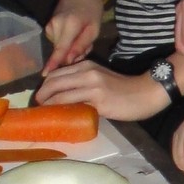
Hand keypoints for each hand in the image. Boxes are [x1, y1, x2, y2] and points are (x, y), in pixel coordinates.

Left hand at [38, 59, 167, 121]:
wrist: (146, 93)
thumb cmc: (125, 89)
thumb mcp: (101, 78)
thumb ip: (84, 82)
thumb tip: (66, 96)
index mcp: (86, 66)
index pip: (57, 73)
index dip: (44, 86)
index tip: (40, 97)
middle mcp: (86, 72)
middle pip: (54, 82)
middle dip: (41, 95)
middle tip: (37, 107)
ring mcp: (92, 86)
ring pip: (60, 94)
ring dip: (47, 105)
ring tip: (43, 114)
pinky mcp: (98, 101)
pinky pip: (73, 106)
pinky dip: (62, 112)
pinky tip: (59, 118)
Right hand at [44, 0, 103, 71]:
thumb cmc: (91, 8)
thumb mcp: (94, 28)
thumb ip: (81, 45)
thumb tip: (69, 61)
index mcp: (69, 26)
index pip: (60, 49)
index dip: (54, 63)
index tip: (45, 75)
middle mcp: (55, 26)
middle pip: (61, 51)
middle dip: (73, 55)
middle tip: (87, 46)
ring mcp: (50, 26)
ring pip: (60, 47)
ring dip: (71, 48)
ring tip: (82, 37)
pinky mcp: (48, 27)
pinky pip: (58, 42)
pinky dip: (67, 42)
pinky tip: (74, 34)